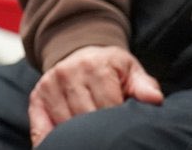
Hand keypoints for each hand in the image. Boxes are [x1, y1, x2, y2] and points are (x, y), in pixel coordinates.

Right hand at [28, 45, 162, 145]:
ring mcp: (49, 86)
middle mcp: (69, 73)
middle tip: (107, 137)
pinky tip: (63, 145)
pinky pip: (41, 130)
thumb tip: (155, 100)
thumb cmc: (111, 66)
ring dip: (77, 136)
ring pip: (63, 126)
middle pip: (84, 118)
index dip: (116, 121)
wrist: (81, 51)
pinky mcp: (36, 98)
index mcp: (97, 66)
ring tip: (92, 138)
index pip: (108, 105)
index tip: (122, 127)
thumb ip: (144, 86)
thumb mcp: (130, 70)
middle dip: (97, 130)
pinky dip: (51, 142)